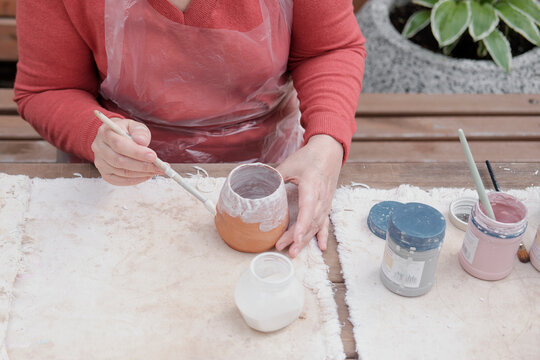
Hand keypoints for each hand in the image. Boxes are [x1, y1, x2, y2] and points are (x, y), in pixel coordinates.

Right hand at [91, 118, 161, 185]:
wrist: (115, 137)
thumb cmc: (126, 131)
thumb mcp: (135, 126)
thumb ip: (140, 131)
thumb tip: (142, 142)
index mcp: (105, 132)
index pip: (119, 144)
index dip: (137, 152)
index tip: (153, 156)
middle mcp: (99, 148)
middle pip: (119, 161)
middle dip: (142, 165)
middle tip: (160, 167)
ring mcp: (100, 162)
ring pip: (121, 172)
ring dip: (142, 173)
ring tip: (157, 170)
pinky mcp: (105, 173)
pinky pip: (119, 181)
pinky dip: (135, 180)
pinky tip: (147, 175)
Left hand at [275, 134, 342, 256]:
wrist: (329, 152)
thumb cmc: (309, 157)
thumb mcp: (290, 165)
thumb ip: (274, 176)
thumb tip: (257, 185)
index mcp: (311, 187)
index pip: (307, 210)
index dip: (301, 226)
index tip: (295, 238)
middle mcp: (321, 198)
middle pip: (309, 222)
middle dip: (297, 238)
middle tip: (282, 247)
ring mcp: (325, 203)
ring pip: (316, 225)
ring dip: (306, 240)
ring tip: (294, 252)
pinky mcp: (326, 204)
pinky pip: (325, 222)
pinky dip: (322, 235)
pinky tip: (321, 247)